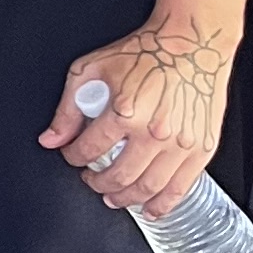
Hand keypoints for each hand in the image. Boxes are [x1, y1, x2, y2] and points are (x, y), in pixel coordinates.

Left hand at [41, 14, 234, 217]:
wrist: (192, 44)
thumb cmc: (145, 52)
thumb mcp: (91, 69)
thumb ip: (68, 108)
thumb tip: (50, 139)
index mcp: (124, 112)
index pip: (88, 150)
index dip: (74, 157)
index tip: (72, 156)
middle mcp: (154, 132)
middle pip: (117, 176)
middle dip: (97, 183)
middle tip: (91, 179)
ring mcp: (180, 144)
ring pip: (147, 188)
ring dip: (125, 198)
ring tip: (113, 196)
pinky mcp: (202, 149)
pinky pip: (180, 188)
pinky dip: (162, 205)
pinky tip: (150, 209)